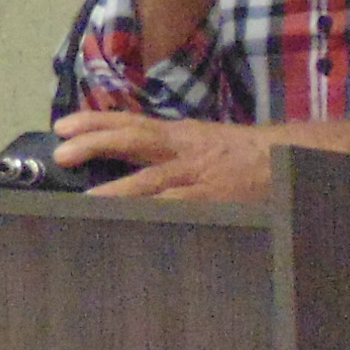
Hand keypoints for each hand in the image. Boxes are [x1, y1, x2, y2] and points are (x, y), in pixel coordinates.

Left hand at [50, 112, 275, 204]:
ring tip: (85, 201)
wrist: (289, 162)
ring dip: (116, 192)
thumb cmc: (242, 156)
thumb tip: (123, 154)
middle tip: (60, 153)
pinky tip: (130, 226)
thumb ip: (165, 149)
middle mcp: (183, 151)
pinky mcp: (211, 202)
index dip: (94, 123)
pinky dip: (152, 217)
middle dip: (94, 144)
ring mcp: (197, 178)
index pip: (129, 123)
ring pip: (150, 183)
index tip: (62, 126)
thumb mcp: (200, 143)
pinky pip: (176, 211)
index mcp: (178, 135)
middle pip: (132, 142)